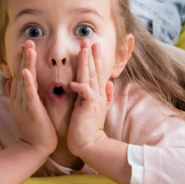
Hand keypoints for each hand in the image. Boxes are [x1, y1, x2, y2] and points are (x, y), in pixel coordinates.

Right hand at [6, 40, 57, 156]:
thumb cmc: (33, 128)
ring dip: (26, 62)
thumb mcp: (23, 108)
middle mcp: (19, 97)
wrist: (35, 148)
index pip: (20, 73)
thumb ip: (17, 94)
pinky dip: (27, 81)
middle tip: (28, 39)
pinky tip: (27, 70)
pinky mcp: (31, 110)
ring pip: (24, 79)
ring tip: (28, 48)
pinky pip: (29, 93)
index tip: (25, 45)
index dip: (21, 59)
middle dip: (24, 56)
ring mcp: (24, 103)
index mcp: (19, 96)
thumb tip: (8, 82)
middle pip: (20, 72)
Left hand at [67, 40, 113, 157]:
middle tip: (88, 39)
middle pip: (96, 70)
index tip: (92, 45)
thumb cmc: (89, 127)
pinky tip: (74, 82)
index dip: (95, 58)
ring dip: (87, 63)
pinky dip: (81, 87)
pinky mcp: (88, 107)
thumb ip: (106, 95)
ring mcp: (94, 100)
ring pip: (91, 77)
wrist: (90, 144)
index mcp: (98, 93)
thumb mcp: (99, 109)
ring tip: (84, 49)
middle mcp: (98, 94)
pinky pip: (85, 94)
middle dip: (92, 54)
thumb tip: (110, 83)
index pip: (98, 72)